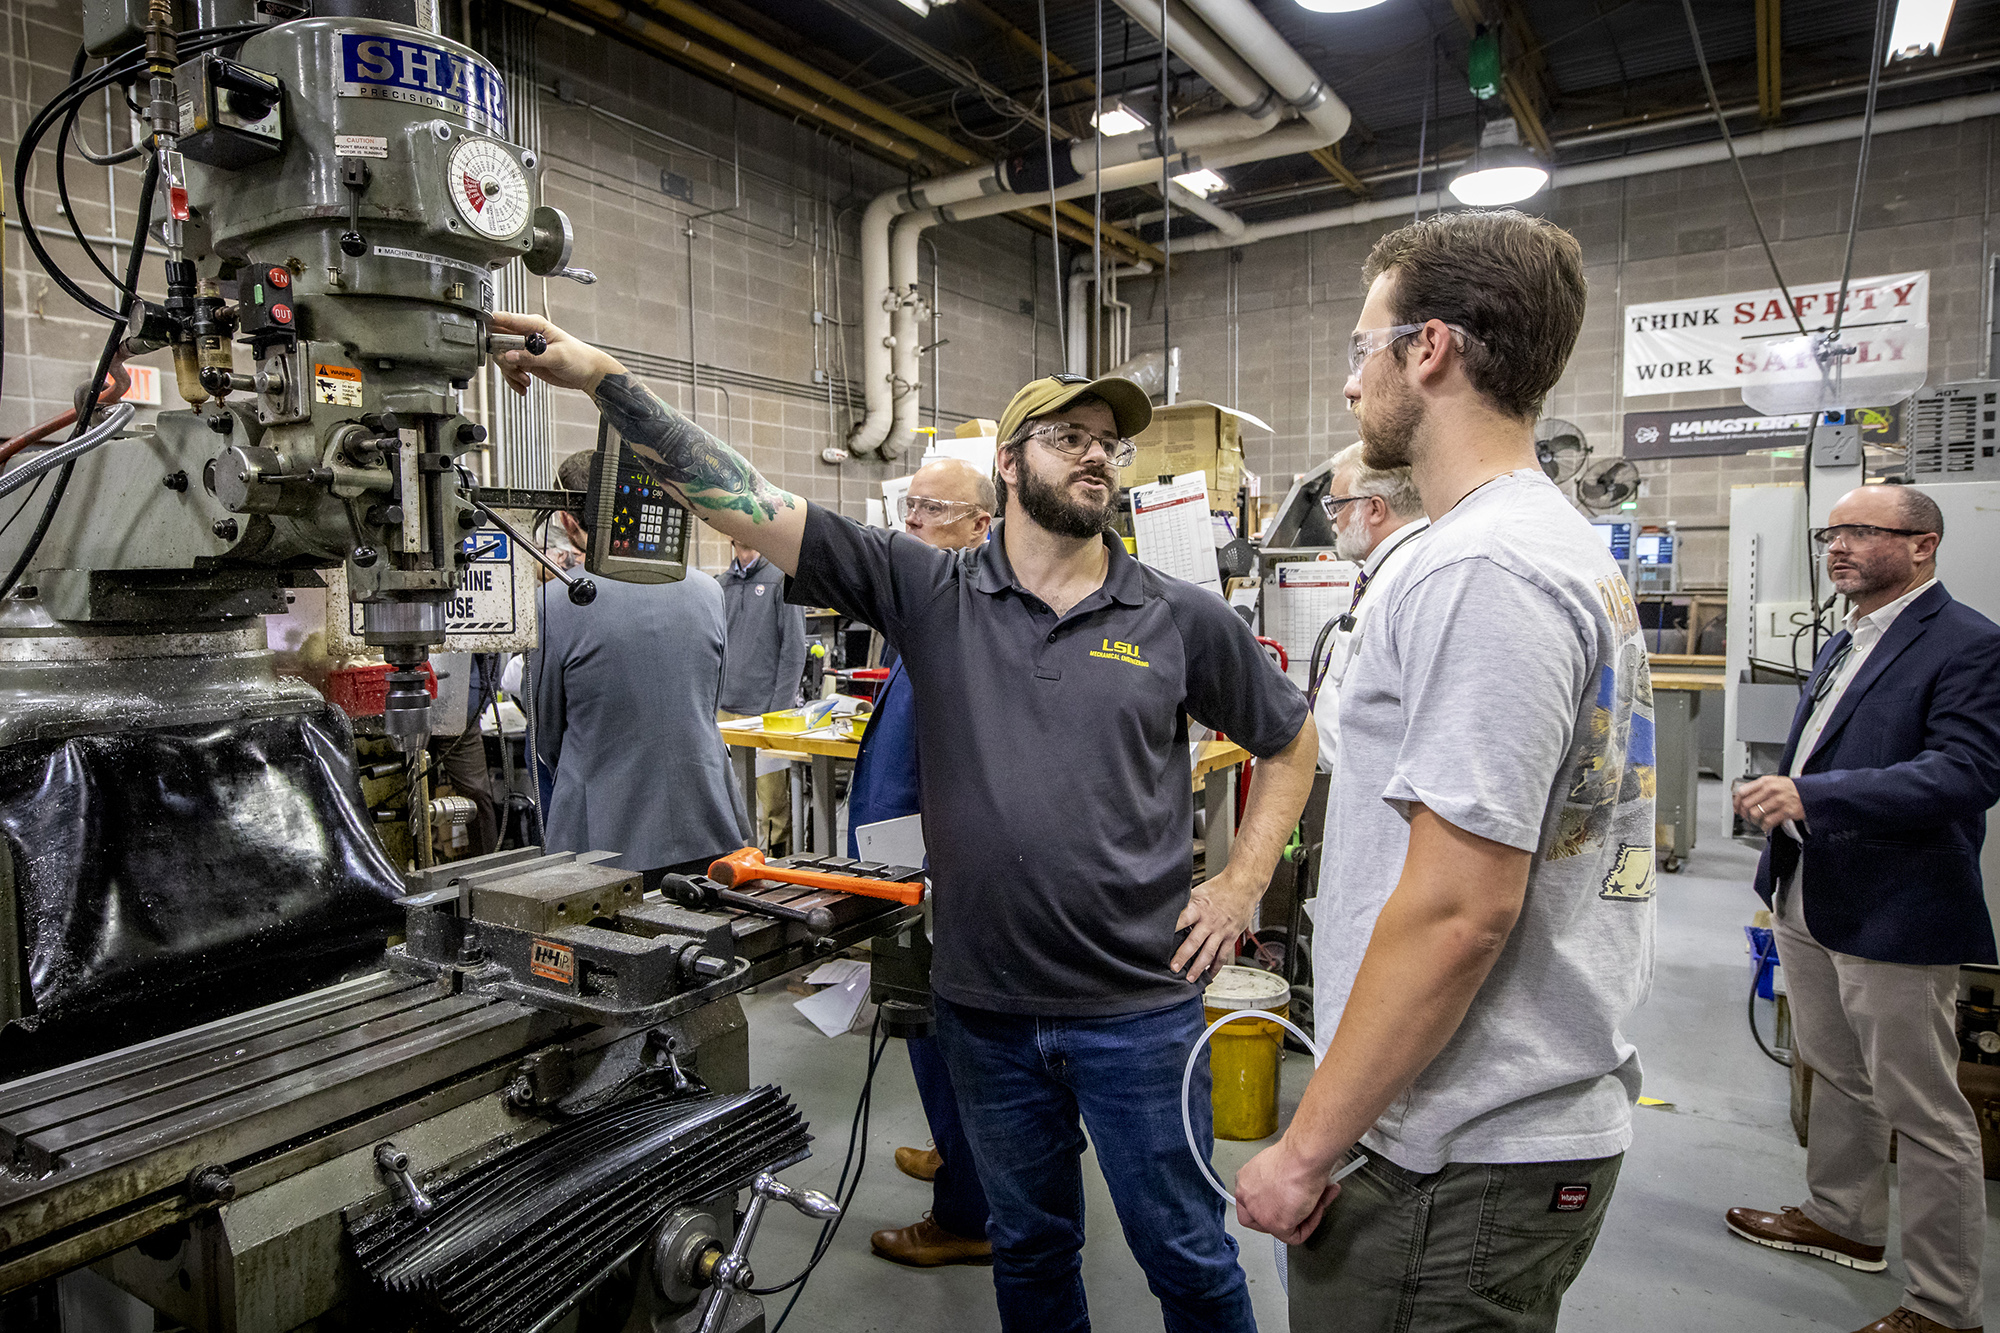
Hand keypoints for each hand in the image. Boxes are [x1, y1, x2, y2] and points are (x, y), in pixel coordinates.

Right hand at [489, 312, 622, 395]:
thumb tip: (510, 356)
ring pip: (502, 358)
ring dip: (510, 372)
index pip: (506, 319)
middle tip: (515, 369)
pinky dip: (513, 380)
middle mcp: (527, 335)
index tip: (484, 335)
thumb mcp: (556, 356)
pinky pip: (510, 370)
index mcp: (534, 325)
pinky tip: (523, 386)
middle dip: (503, 358)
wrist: (588, 373)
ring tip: (525, 380)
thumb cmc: (579, 358)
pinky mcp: (526, 362)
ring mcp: (525, 349)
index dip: (491, 324)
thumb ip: (531, 357)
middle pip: (498, 341)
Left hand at [1172, 869, 1258, 979]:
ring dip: (1198, 967)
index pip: (1181, 921)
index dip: (1170, 931)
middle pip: (1194, 942)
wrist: (1243, 886)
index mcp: (1198, 908)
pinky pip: (1223, 955)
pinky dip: (1216, 967)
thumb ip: (1185, 905)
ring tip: (1189, 978)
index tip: (1160, 943)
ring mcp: (1221, 930)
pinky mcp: (1231, 936)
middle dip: (1183, 956)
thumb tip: (1167, 910)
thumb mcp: (1198, 892)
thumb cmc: (1219, 888)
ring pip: (1209, 953)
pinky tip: (1209, 974)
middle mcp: (1209, 921)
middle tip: (1173, 968)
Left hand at [1234, 1136, 1342, 1244]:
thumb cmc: (1296, 1154)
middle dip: (1287, 1214)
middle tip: (1303, 1207)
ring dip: (1303, 1215)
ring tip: (1316, 1198)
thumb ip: (1280, 1182)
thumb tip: (1293, 1190)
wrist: (1304, 1156)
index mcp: (1245, 1180)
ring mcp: (1259, 1213)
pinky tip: (1316, 1207)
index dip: (1274, 1204)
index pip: (1253, 1202)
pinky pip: (1295, 1236)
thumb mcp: (1280, 1166)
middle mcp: (1247, 1197)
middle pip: (1264, 1218)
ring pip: (1280, 1228)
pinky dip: (1310, 1224)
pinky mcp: (1275, 1225)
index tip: (1289, 1201)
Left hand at [1733, 775, 1803, 832]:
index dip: (1737, 802)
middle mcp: (1771, 790)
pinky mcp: (1786, 811)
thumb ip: (1759, 787)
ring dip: (1754, 820)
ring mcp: (1779, 800)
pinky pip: (1768, 821)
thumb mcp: (1774, 782)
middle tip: (1746, 817)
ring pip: (1756, 813)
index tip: (1736, 808)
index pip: (1743, 791)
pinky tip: (1766, 825)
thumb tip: (1742, 797)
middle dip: (1744, 813)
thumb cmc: (1791, 789)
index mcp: (1765, 781)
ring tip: (1756, 822)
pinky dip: (1765, 826)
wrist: (1810, 793)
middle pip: (1747, 804)